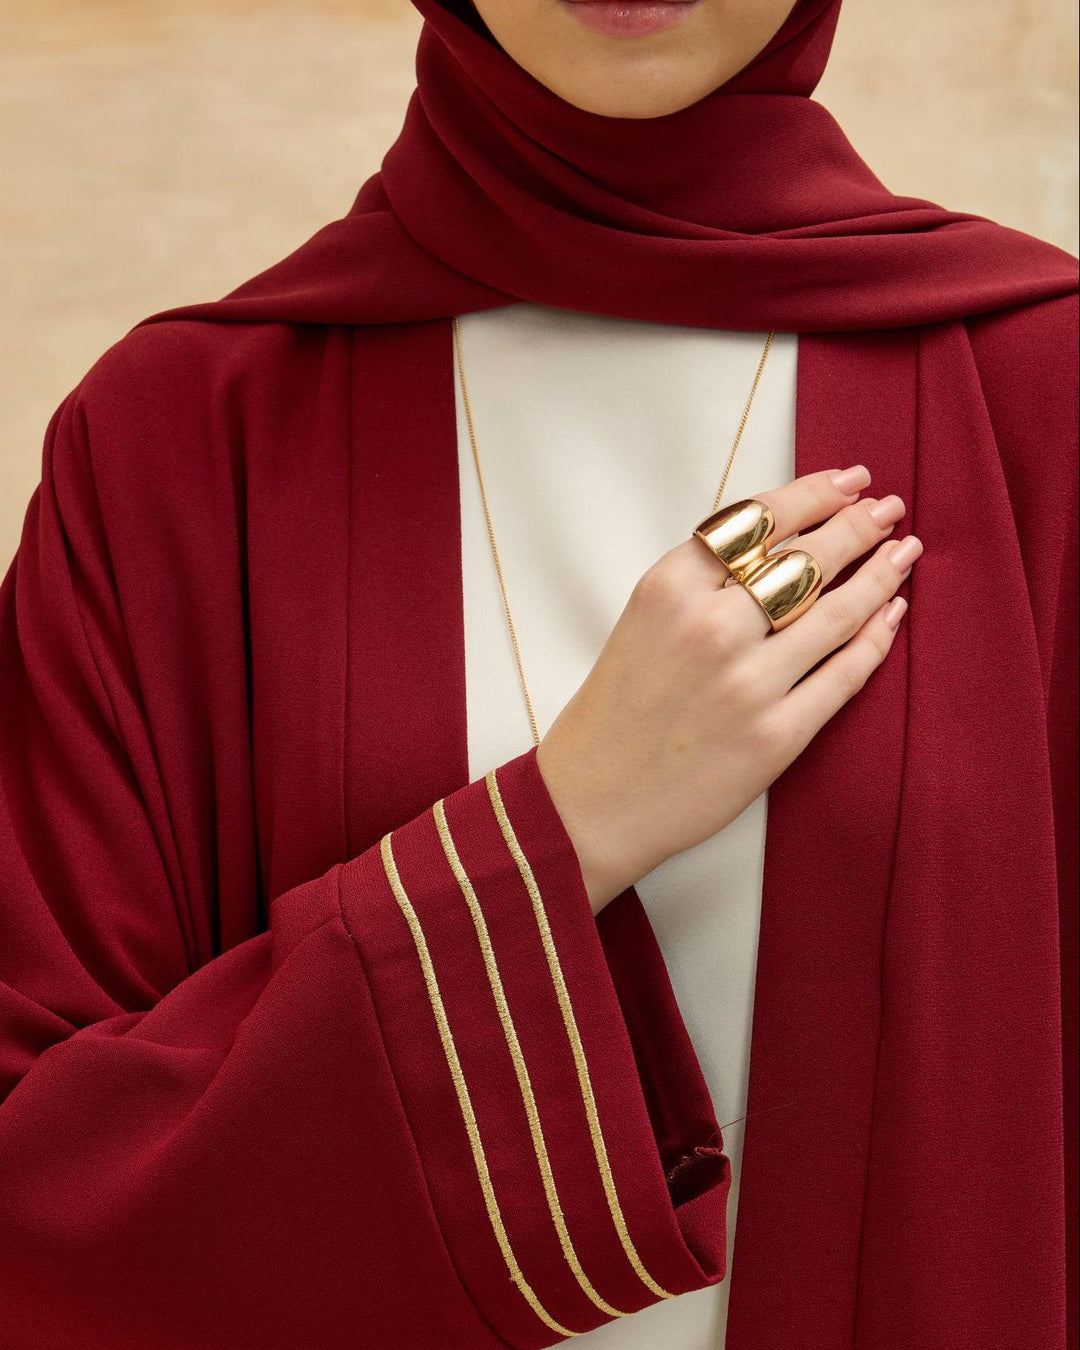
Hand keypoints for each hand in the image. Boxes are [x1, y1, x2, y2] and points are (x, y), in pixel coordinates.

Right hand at [535, 466, 920, 913]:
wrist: (591, 801)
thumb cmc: (615, 710)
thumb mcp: (641, 620)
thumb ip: (701, 581)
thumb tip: (784, 541)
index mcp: (669, 588)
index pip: (759, 519)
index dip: (816, 493)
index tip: (850, 480)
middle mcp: (710, 626)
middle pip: (806, 557)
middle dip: (858, 525)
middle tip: (888, 507)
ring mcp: (747, 683)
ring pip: (836, 611)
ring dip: (880, 573)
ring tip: (903, 551)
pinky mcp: (775, 736)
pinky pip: (844, 674)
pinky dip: (877, 638)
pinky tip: (893, 613)